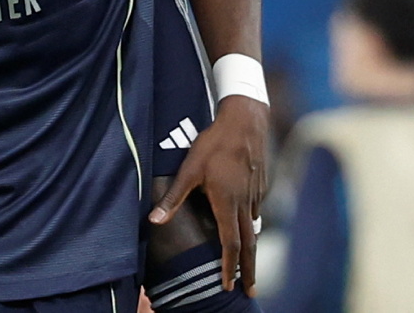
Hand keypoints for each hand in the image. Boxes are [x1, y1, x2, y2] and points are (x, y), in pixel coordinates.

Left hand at [149, 96, 269, 293]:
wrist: (245, 121)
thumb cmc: (213, 144)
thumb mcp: (188, 169)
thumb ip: (173, 197)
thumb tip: (154, 220)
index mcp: (227, 203)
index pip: (231, 244)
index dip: (229, 267)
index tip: (228, 286)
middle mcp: (245, 204)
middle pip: (249, 245)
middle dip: (248, 270)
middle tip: (249, 292)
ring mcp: (255, 196)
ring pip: (254, 230)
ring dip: (251, 251)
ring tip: (248, 268)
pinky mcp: (259, 187)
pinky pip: (256, 214)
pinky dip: (252, 229)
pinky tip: (247, 231)